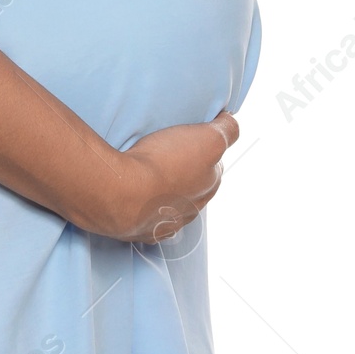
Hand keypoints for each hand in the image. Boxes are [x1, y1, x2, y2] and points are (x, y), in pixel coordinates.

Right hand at [73, 112, 240, 241]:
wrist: (122, 193)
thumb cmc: (163, 164)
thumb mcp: (208, 139)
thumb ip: (227, 130)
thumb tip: (231, 122)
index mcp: (208, 186)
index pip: (214, 166)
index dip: (204, 150)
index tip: (191, 139)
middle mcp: (191, 209)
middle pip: (194, 187)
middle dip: (186, 173)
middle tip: (168, 153)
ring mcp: (165, 223)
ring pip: (171, 205)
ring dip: (165, 192)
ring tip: (148, 173)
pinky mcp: (140, 231)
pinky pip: (148, 221)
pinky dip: (146, 210)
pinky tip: (138, 198)